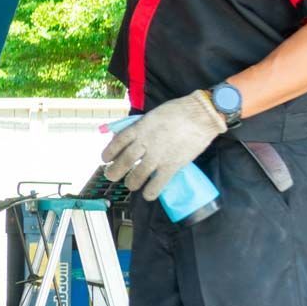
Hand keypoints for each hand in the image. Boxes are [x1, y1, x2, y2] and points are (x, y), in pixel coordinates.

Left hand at [102, 92, 226, 201]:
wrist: (201, 115)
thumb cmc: (178, 111)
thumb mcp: (153, 115)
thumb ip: (141, 127)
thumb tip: (129, 138)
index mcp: (139, 128)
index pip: (117, 143)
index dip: (109, 152)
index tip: (105, 159)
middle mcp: (145, 143)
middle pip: (124, 161)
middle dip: (114, 171)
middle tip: (111, 176)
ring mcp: (158, 156)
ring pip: (138, 175)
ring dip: (131, 183)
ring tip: (130, 185)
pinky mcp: (172, 165)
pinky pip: (158, 183)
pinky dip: (151, 191)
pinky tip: (148, 195)